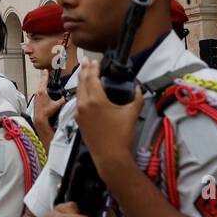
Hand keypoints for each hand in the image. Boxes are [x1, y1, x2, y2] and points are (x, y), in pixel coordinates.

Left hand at [32, 74, 63, 138]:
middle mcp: (37, 93)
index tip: (46, 70)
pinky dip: (43, 90)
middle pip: (41, 83)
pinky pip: (39, 92)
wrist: (39, 119)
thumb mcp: (57, 105)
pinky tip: (46, 92)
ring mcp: (36, 96)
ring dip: (43, 85)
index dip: (46, 74)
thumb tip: (67, 97)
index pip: (44, 80)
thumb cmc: (45, 112)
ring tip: (47, 82)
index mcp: (42, 91)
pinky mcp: (36, 100)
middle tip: (47, 75)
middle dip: (45, 79)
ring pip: (40, 88)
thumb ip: (63, 100)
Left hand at [75, 60, 141, 175]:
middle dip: (84, 70)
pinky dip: (81, 93)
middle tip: (86, 60)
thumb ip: (136, 98)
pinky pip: (78, 102)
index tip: (95, 60)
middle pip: (82, 82)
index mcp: (95, 100)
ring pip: (78, 92)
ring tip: (84, 72)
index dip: (93, 68)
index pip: (92, 78)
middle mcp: (84, 104)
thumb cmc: (121, 136)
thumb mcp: (131, 114)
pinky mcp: (78, 120)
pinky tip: (85, 92)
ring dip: (81, 80)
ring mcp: (79, 113)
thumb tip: (139, 88)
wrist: (110, 156)